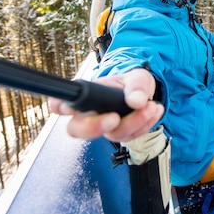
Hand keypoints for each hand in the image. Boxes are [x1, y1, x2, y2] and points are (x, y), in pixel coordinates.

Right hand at [48, 68, 163, 141]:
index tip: (66, 107)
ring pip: (110, 134)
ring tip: (151, 106)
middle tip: (115, 118)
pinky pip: (129, 137)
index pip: (61, 102)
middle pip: (77, 129)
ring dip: (134, 122)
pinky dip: (145, 124)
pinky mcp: (118, 135)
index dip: (59, 105)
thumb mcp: (137, 76)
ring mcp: (102, 127)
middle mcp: (88, 114)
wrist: (145, 94)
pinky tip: (154, 111)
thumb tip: (137, 100)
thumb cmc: (132, 83)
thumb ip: (137, 85)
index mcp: (85, 95)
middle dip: (95, 126)